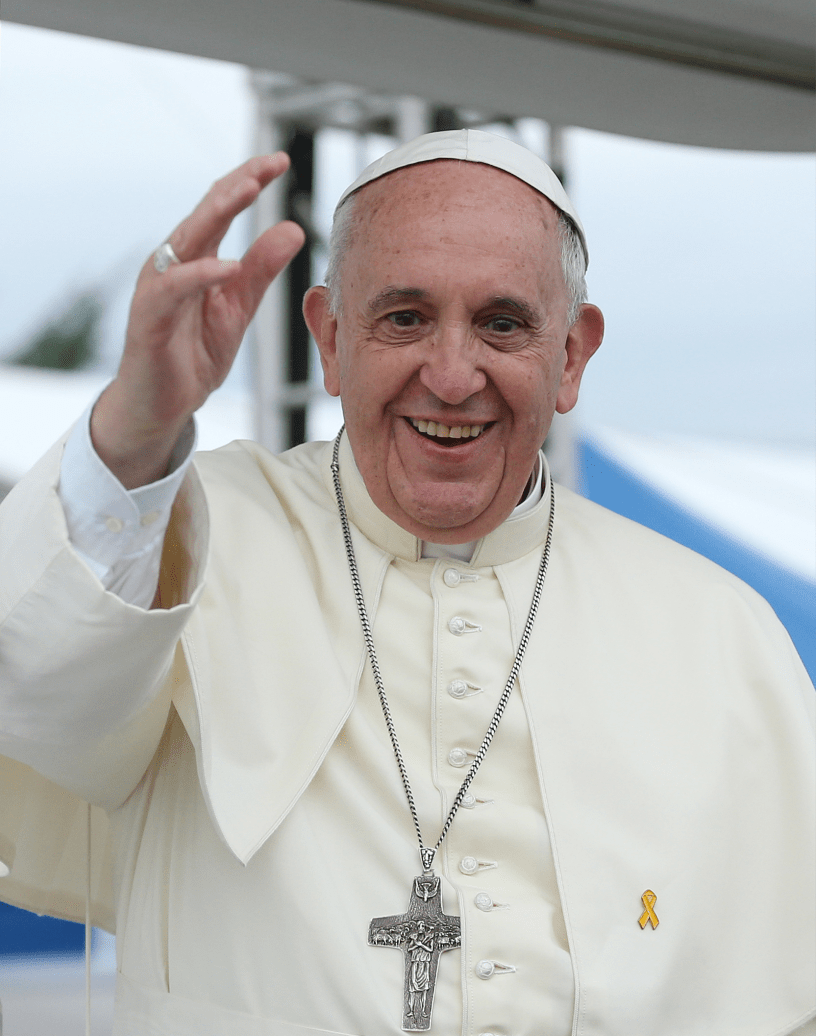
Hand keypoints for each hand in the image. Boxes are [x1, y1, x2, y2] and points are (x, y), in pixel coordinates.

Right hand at [91, 153, 304, 487]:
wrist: (162, 404)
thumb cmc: (193, 353)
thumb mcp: (239, 307)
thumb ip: (261, 269)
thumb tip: (292, 228)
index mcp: (195, 256)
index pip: (221, 207)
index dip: (248, 180)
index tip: (280, 161)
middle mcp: (173, 262)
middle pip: (204, 212)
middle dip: (237, 184)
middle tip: (269, 164)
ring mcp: (158, 287)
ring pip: (186, 240)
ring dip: (216, 213)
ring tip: (248, 192)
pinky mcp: (149, 317)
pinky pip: (173, 289)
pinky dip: (200, 275)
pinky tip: (227, 266)